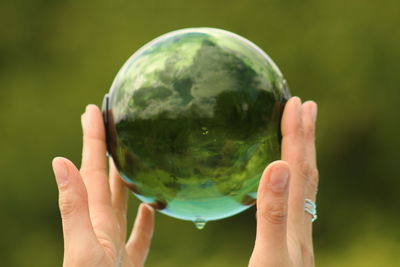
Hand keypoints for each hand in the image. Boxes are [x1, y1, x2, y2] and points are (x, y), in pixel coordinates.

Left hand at [52, 105, 153, 266]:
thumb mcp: (83, 249)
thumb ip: (73, 209)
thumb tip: (60, 161)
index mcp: (94, 217)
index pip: (92, 168)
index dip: (92, 138)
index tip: (93, 109)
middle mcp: (102, 225)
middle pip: (105, 178)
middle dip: (107, 148)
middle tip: (113, 123)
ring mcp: (114, 243)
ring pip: (121, 202)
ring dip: (125, 177)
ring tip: (132, 156)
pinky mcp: (127, 261)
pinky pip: (138, 235)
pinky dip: (144, 219)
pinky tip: (151, 208)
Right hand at [249, 97, 317, 266]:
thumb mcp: (270, 257)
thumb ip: (273, 213)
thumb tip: (278, 165)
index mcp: (295, 220)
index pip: (298, 168)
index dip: (298, 134)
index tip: (297, 103)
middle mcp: (301, 221)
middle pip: (307, 170)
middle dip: (306, 135)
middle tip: (305, 105)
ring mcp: (296, 232)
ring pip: (303, 185)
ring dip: (302, 154)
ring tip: (297, 134)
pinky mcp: (289, 241)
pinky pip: (293, 200)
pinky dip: (290, 180)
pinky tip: (279, 181)